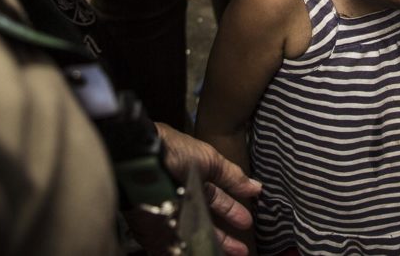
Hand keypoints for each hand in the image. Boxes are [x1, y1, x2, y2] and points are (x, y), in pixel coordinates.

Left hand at [127, 123, 260, 255]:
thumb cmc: (177, 153)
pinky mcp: (155, 232)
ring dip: (211, 246)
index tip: (249, 222)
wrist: (141, 160)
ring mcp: (170, 216)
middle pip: (208, 221)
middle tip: (243, 250)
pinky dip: (184, 252)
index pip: (219, 198)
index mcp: (197, 179)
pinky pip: (171, 247)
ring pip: (193, 235)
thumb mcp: (211, 160)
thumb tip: (258, 188)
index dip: (233, 209)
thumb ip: (232, 177)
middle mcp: (185, 198)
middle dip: (226, 235)